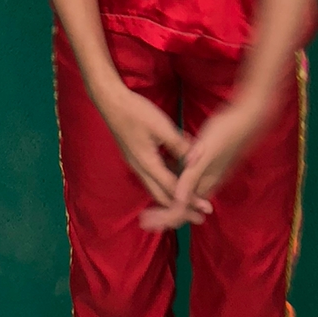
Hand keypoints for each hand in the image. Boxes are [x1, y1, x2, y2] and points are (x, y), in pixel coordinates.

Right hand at [96, 84, 212, 223]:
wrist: (111, 102)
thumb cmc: (136, 112)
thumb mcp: (162, 127)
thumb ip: (180, 145)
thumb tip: (197, 159)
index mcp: (148, 164)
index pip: (173, 189)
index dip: (191, 200)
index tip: (205, 209)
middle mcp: (140, 169)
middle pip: (162, 196)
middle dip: (181, 207)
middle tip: (200, 214)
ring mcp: (136, 163)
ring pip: (156, 186)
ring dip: (173, 194)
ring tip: (192, 197)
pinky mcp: (136, 157)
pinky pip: (153, 174)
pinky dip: (167, 178)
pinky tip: (180, 172)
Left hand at [139, 99, 267, 230]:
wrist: (248, 119)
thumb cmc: (227, 133)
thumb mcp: (206, 153)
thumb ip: (192, 177)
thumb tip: (177, 201)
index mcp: (205, 184)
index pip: (182, 210)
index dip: (163, 217)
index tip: (146, 221)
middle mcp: (207, 184)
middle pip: (182, 207)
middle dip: (163, 215)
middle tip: (145, 220)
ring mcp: (207, 175)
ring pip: (184, 195)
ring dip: (168, 200)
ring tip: (151, 208)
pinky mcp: (206, 165)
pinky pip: (188, 181)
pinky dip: (176, 183)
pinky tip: (165, 174)